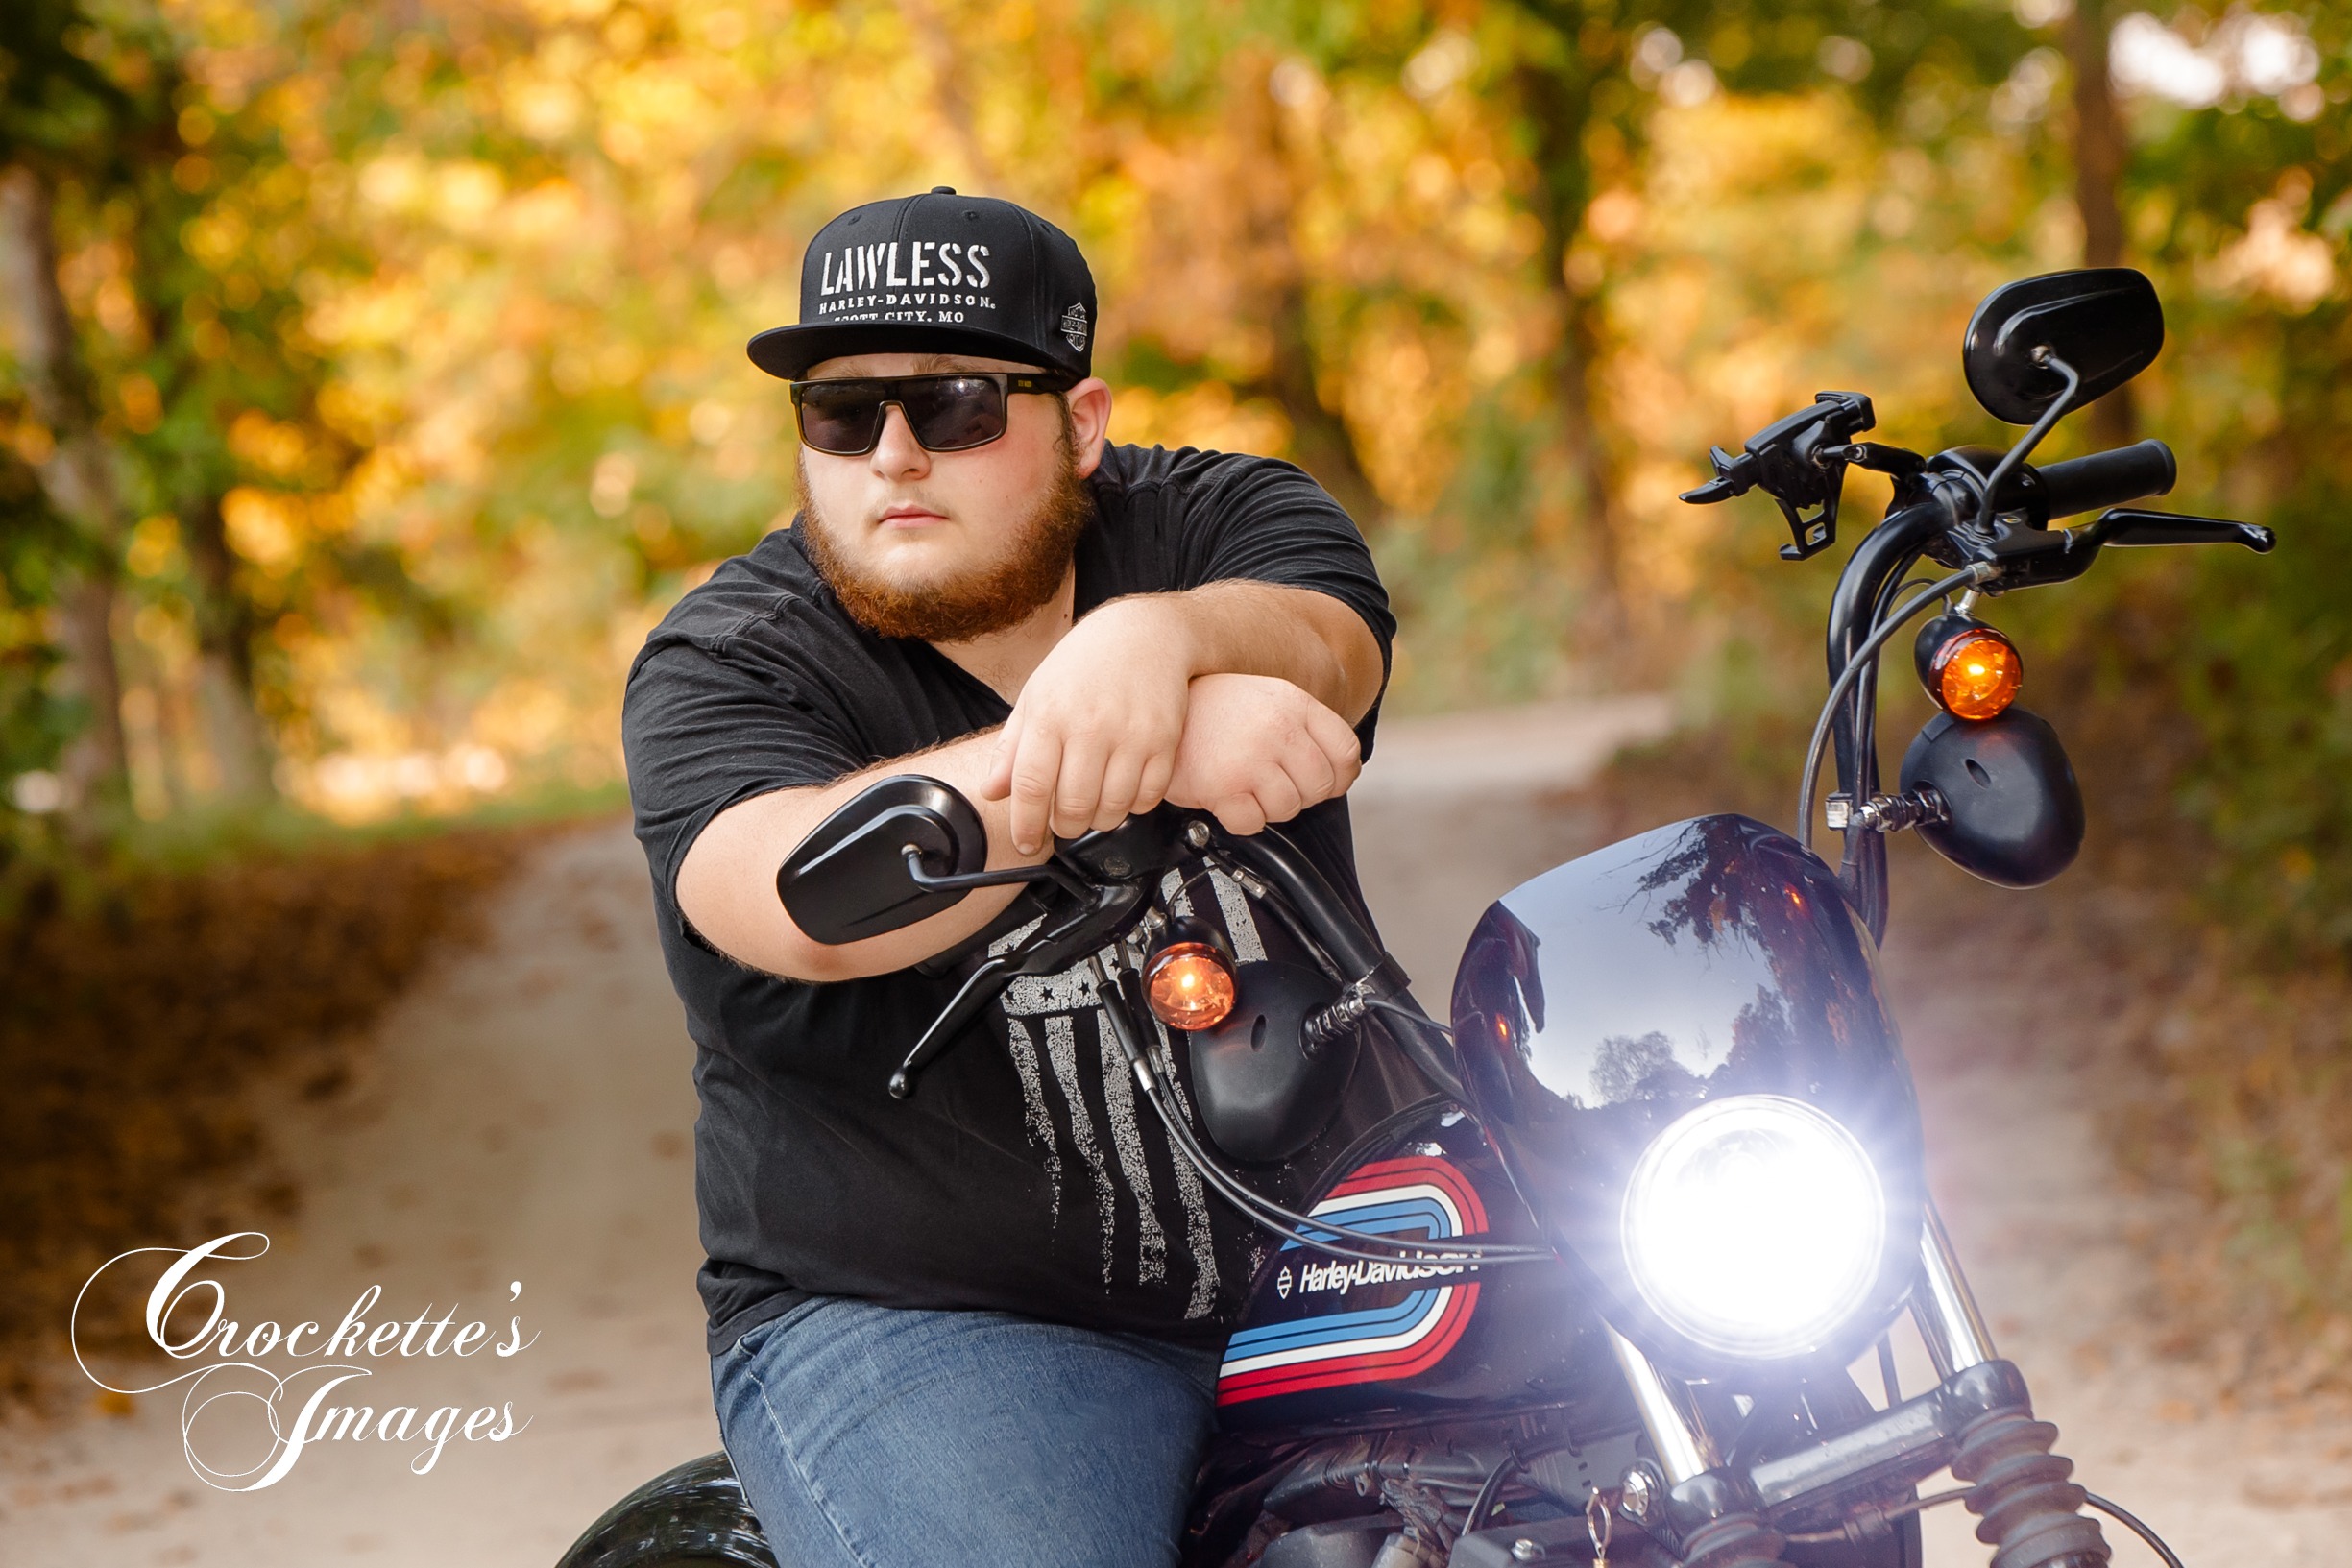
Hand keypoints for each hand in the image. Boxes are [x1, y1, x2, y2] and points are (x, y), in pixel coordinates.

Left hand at [982, 598, 1192, 853]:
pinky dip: (1134, 807)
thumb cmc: (1083, 665)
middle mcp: (1089, 726)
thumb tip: (991, 791)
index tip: (1026, 843)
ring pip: (1111, 808)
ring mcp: (1130, 734)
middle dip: (1064, 827)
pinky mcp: (1164, 740)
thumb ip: (1012, 748)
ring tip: (1093, 809)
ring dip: (1099, 821)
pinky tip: (1123, 793)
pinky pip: (1147, 797)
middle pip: (1072, 806)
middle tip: (1063, 824)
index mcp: (1049, 714)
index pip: (1030, 786)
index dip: (1026, 824)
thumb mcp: (1036, 696)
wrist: (1144, 634)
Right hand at [1162, 673, 1361, 836]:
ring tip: (1245, 785)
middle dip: (1300, 794)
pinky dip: (1241, 819)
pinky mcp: (1223, 787)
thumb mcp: (1267, 698)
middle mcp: (1277, 728)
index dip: (1339, 775)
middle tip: (1273, 784)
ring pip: (1289, 809)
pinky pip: (1253, 824)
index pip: (1346, 751)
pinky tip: (1228, 797)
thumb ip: (1304, 727)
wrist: (1159, 710)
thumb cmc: (1213, 710)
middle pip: (1320, 786)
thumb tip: (1341, 772)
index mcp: (1293, 703)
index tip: (1324, 782)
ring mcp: (1250, 758)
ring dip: (1268, 807)